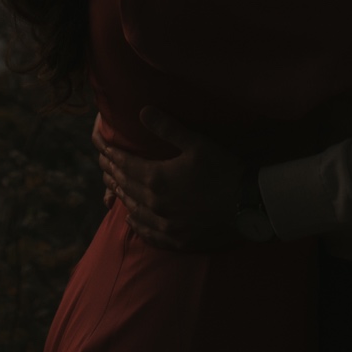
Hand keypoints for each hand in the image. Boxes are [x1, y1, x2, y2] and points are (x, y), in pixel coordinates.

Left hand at [92, 109, 244, 250]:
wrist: (249, 206)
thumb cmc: (224, 170)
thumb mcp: (198, 143)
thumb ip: (168, 128)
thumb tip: (143, 111)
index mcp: (157, 179)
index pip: (125, 165)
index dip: (112, 155)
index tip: (102, 147)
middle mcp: (155, 204)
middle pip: (125, 187)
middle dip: (112, 173)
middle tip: (103, 163)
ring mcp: (165, 225)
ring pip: (133, 210)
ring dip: (121, 196)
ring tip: (112, 187)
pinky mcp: (177, 240)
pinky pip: (148, 234)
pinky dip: (136, 225)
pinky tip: (131, 220)